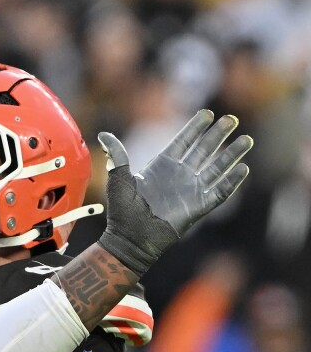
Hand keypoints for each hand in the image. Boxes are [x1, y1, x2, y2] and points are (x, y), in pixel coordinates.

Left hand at [97, 110, 251, 275]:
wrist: (131, 238)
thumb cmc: (122, 210)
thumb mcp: (119, 179)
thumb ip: (117, 155)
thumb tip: (104, 135)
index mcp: (162, 166)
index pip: (183, 141)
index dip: (195, 128)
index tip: (207, 114)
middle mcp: (180, 175)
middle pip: (204, 150)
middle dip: (218, 135)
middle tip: (231, 120)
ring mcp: (191, 190)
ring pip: (217, 167)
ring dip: (232, 154)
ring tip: (247, 140)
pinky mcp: (199, 206)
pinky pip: (220, 191)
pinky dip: (232, 181)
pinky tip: (243, 169)